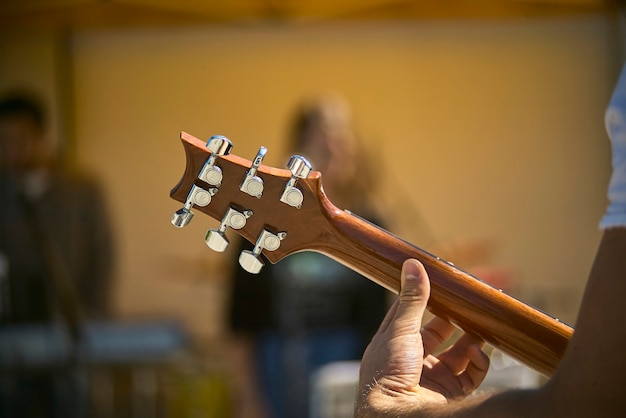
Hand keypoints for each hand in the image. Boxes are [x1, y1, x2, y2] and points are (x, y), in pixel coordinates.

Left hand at [356, 259, 489, 416]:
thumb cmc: (388, 372)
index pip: (411, 312)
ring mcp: (433, 377)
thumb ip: (412, 299)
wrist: (397, 415)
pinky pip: (472, 374)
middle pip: (438, 332)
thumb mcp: (400, 329)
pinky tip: (478, 352)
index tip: (442, 281)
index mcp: (394, 342)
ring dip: (472, 338)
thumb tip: (413, 263)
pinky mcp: (451, 392)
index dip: (425, 296)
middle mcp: (413, 359)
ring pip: (459, 353)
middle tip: (470, 301)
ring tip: (483, 323)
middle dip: (455, 317)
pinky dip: (479, 362)